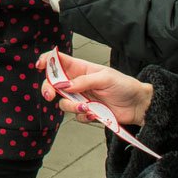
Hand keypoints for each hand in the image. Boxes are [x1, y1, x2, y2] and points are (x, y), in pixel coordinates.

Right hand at [36, 50, 153, 126]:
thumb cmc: (124, 85)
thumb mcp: (105, 78)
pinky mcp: (87, 112)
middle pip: (54, 84)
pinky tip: (96, 114)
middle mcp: (78, 83)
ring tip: (87, 107)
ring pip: (63, 102)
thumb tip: (65, 85)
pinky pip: (76, 116)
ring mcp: (81, 98)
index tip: (40, 65)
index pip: (59, 62)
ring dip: (71, 106)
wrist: (138, 105)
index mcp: (81, 69)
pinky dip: (84, 116)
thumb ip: (84, 81)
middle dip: (48, 88)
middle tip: (50, 95)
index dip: (47, 61)